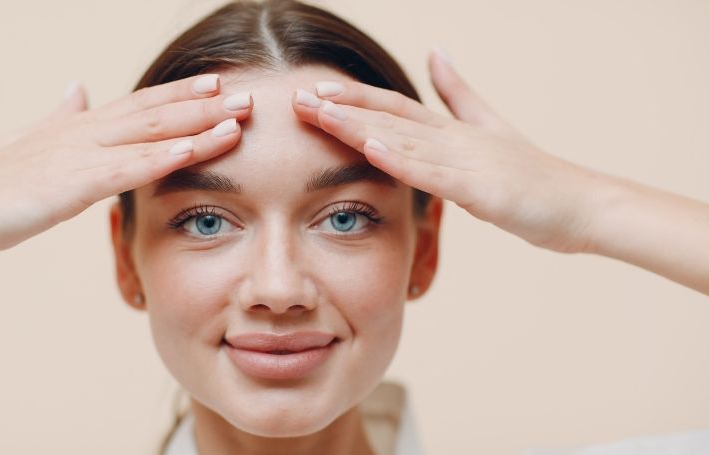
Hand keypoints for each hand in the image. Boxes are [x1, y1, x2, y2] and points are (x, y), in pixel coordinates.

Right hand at [0, 74, 252, 255]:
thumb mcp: (31, 143)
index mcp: (79, 126)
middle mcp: (85, 131)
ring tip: (238, 116)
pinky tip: (194, 150)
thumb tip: (77, 88)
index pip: (140, 104)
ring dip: (198, 125)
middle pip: (155, 112)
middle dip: (204, 104)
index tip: (217, 84)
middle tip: (247, 95)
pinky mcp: (71, 184)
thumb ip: (60, 117)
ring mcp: (79, 154)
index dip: (180, 94)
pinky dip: (164, 157)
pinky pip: (126, 168)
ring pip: (150, 134)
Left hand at [291, 51, 604, 253]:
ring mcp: (467, 161)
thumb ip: (459, 93)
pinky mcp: (481, 189)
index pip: (394, 108)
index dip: (354, 98)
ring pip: (404, 139)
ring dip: (359, 126)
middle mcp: (454, 138)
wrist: (582, 206)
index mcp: (452, 130)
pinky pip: (434, 174)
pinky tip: (371, 149)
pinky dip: (402, 160)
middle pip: (389, 118)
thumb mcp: (490, 128)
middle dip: (341, 109)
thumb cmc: (534, 176)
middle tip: (298, 99)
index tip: (315, 92)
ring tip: (321, 113)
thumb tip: (436, 51)